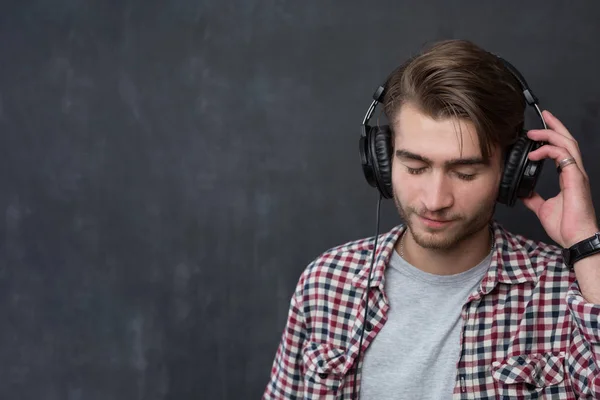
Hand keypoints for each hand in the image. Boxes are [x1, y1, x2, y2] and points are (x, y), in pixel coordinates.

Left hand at [523, 110, 597, 247]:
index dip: (553, 136)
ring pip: (567, 144)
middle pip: (568, 140)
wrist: (576, 238)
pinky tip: (534, 154)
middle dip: (555, 126)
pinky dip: (548, 151)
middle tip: (543, 116)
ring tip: (533, 133)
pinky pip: (563, 156)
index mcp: (568, 176)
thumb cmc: (566, 226)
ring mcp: (577, 174)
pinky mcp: (576, 178)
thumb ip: (534, 197)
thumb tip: (523, 192)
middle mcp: (574, 172)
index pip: (562, 149)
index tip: (539, 130)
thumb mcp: (543, 207)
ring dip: (550, 134)